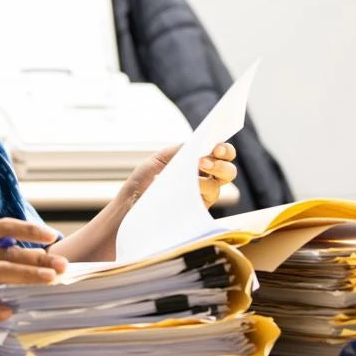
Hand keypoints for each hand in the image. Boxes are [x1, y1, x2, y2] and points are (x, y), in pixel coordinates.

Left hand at [119, 142, 238, 208]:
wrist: (128, 206)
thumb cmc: (142, 183)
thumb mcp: (158, 160)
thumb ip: (179, 150)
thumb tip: (199, 143)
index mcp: (195, 165)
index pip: (219, 155)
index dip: (224, 149)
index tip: (217, 146)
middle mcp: (202, 181)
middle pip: (227, 171)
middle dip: (222, 162)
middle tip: (206, 160)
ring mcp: (200, 198)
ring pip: (219, 186)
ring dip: (211, 175)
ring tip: (197, 169)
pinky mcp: (195, 212)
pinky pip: (206, 201)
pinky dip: (202, 190)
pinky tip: (192, 186)